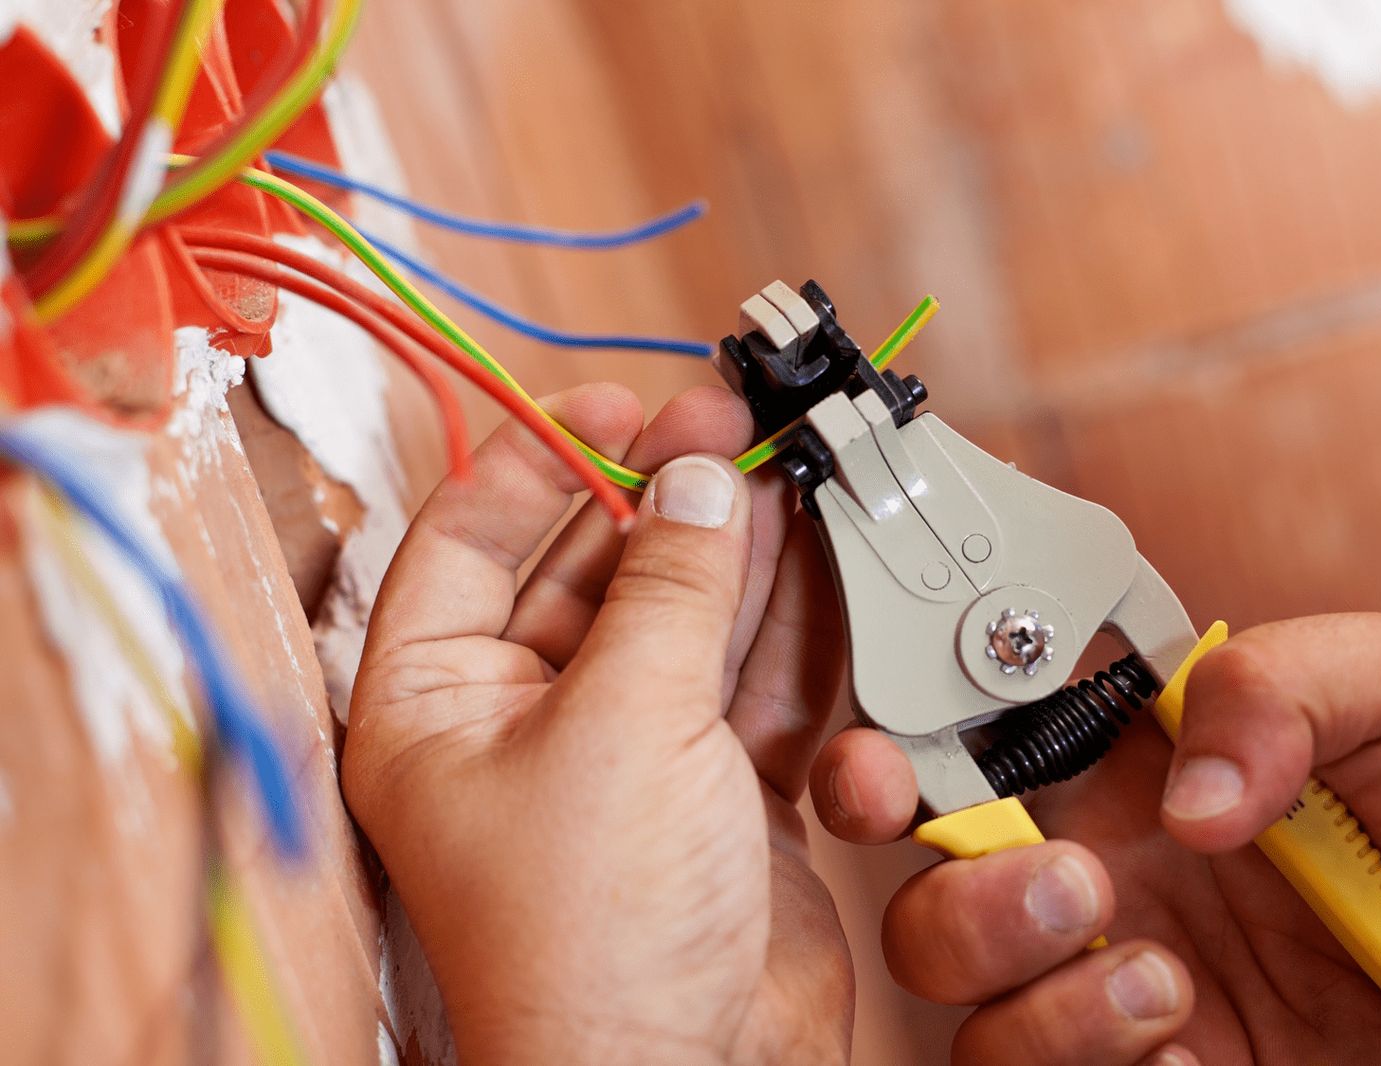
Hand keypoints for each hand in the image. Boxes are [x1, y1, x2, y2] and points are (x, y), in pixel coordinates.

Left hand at [343, 384, 851, 1063]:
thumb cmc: (593, 940)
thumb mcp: (624, 724)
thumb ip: (667, 588)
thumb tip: (697, 482)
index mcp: (438, 702)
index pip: (467, 537)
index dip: (544, 457)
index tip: (622, 403)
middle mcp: (524, 720)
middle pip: (595, 569)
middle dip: (668, 503)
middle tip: (734, 436)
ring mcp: (627, 753)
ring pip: (686, 620)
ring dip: (740, 560)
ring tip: (789, 487)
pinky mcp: (716, 790)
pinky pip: (752, 685)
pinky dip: (790, 640)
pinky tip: (819, 586)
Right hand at [812, 614, 1380, 1063]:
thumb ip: (1286, 679)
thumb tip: (1189, 788)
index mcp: (1114, 766)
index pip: (957, 744)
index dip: (884, 750)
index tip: (881, 772)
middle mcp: (1090, 872)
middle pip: (923, 888)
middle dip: (958, 895)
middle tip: (1079, 886)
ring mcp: (1110, 984)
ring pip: (963, 1002)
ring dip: (1039, 992)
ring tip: (1167, 979)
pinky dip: (1092, 1060)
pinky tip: (1191, 1041)